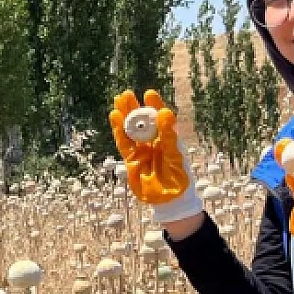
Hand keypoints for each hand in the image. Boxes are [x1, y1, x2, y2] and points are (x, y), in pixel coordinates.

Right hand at [108, 89, 201, 224]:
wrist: (168, 200)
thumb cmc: (178, 178)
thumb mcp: (175, 155)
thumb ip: (169, 135)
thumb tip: (165, 113)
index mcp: (167, 140)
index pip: (160, 119)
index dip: (154, 106)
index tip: (149, 94)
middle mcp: (153, 142)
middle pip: (142, 122)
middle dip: (134, 107)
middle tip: (126, 94)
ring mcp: (141, 150)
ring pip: (131, 130)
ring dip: (124, 116)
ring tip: (117, 101)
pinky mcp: (131, 159)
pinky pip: (124, 143)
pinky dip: (119, 131)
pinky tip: (115, 118)